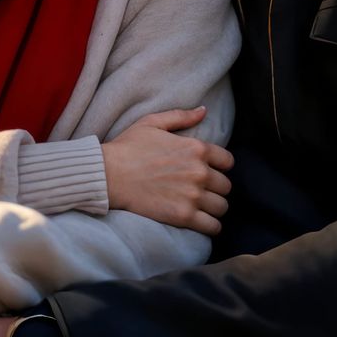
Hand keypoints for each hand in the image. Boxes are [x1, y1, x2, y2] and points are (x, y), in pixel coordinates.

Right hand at [101, 107, 232, 234]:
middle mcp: (200, 172)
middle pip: (225, 186)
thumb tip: (203, 110)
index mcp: (197, 148)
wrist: (108, 174)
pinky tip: (201, 223)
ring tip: (202, 208)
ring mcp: (193, 195)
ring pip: (222, 207)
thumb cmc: (128, 147)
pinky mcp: (183, 216)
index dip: (220, 167)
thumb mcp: (153, 122)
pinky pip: (213, 226)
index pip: (228, 161)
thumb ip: (181, 117)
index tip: (209, 172)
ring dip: (214, 208)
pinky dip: (210, 226)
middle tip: (202, 191)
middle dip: (216, 188)